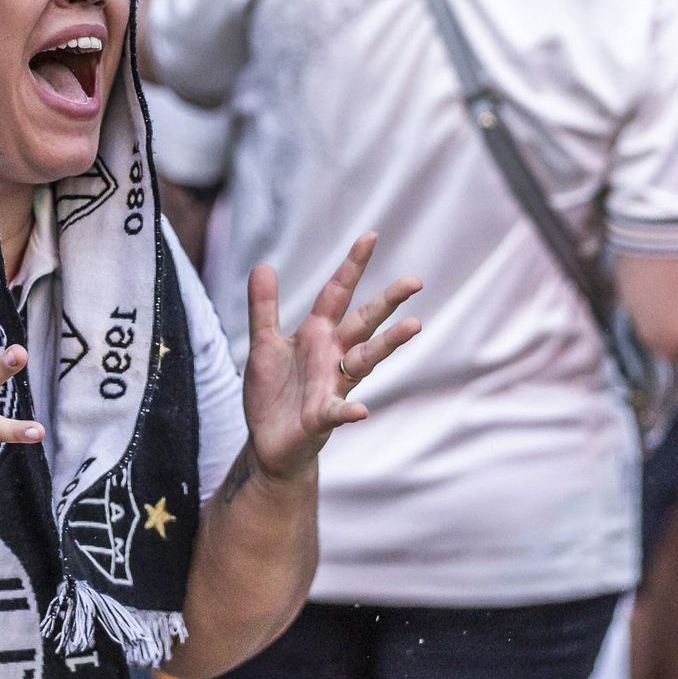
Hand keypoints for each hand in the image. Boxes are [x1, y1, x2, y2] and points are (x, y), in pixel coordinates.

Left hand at [241, 234, 421, 483]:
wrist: (269, 442)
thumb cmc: (273, 393)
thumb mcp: (263, 344)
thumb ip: (263, 308)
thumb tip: (263, 265)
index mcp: (317, 334)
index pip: (337, 292)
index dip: (352, 266)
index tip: (371, 236)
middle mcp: (332, 355)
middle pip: (364, 322)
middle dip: (388, 301)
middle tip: (414, 281)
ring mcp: (332, 385)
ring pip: (365, 359)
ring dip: (388, 344)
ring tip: (414, 326)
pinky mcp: (323, 417)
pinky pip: (339, 411)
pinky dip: (350, 410)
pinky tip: (361, 410)